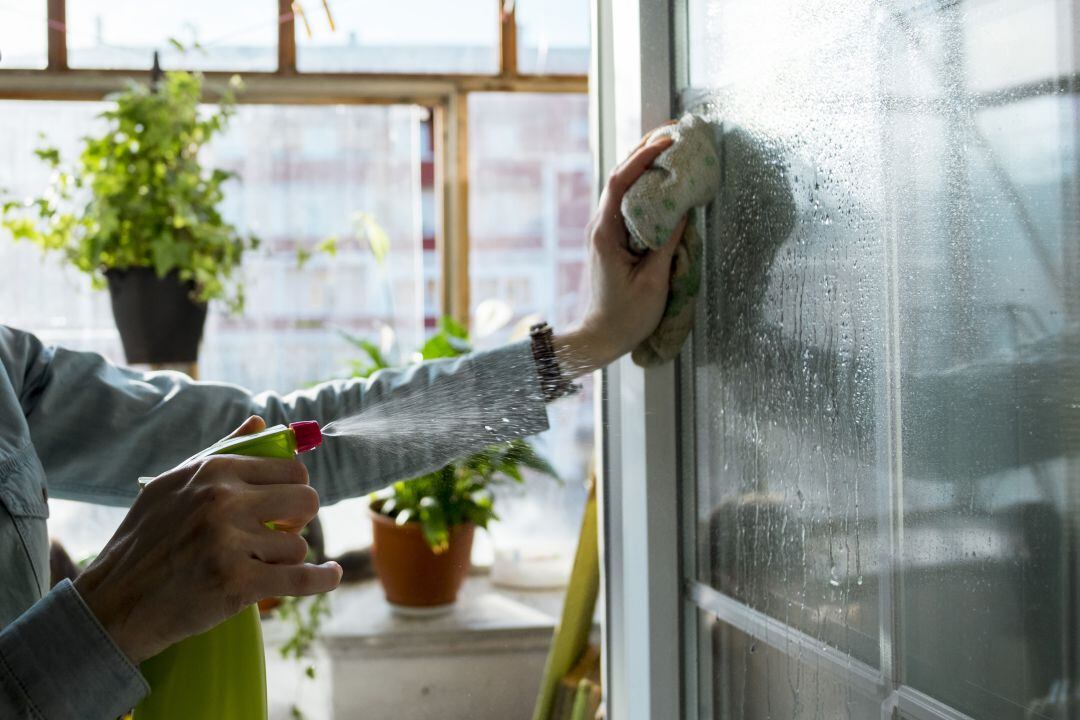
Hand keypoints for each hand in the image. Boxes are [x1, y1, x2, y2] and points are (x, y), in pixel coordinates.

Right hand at [73, 416, 340, 664]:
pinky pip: (300, 577)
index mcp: (213, 471)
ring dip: (285, 558)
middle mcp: (222, 501)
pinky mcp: (237, 584)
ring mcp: (229, 543)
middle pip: (306, 499)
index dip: (294, 489)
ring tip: (259, 564)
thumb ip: (223, 451)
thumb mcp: (173, 484)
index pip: (290, 469)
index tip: (284, 505)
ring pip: (298, 544)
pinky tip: (331, 575)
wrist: (114, 603)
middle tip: (282, 531)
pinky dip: (321, 579)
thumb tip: (261, 421)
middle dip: (300, 517)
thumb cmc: (145, 541)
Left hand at [556, 128, 686, 375]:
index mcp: (605, 233)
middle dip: (643, 150)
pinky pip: (628, 204)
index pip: (619, 182)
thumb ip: (667, 241)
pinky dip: (645, 187)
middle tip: (672, 131)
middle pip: (619, 176)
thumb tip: (684, 209)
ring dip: (644, 165)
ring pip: (623, 188)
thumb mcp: (655, 280)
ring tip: (669, 146)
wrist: (601, 338)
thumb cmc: (627, 315)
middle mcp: (600, 226)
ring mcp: (604, 232)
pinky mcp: (613, 239)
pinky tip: (663, 180)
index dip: (642, 157)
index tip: (667, 142)